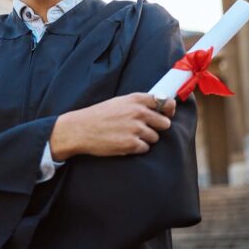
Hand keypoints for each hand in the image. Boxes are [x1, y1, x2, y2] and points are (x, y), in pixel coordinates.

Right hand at [49, 93, 175, 160]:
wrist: (80, 129)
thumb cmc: (99, 115)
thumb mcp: (119, 102)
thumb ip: (138, 104)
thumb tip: (160, 108)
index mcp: (135, 99)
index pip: (164, 101)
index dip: (168, 109)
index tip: (166, 113)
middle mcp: (138, 112)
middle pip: (164, 123)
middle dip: (156, 127)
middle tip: (143, 129)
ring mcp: (135, 129)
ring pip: (155, 137)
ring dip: (145, 139)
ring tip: (128, 135)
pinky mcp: (131, 144)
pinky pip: (145, 148)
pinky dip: (137, 148)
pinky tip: (124, 143)